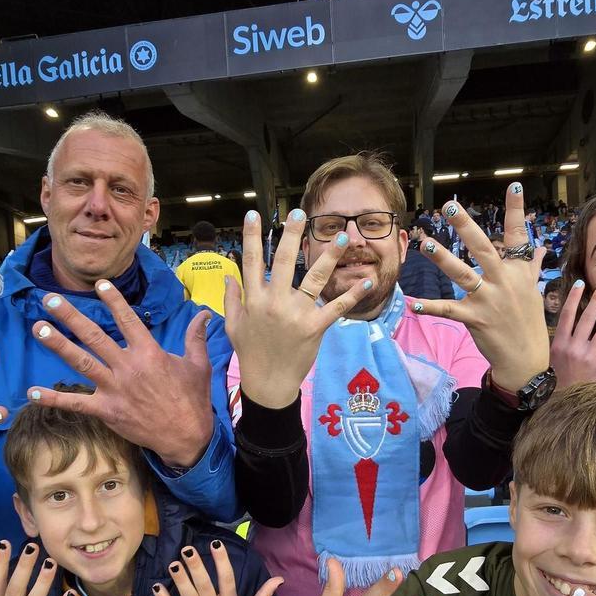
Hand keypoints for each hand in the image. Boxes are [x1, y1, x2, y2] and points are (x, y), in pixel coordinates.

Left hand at [28, 283, 213, 466]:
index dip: (114, 300)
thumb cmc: (193, 400)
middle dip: (71, 317)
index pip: (128, 320)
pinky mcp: (107, 411)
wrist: (187, 437)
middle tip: (50, 300)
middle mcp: (128, 367)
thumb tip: (205, 314)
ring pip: (81, 362)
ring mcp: (115, 389)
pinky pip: (76, 404)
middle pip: (95, 336)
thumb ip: (196, 337)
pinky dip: (53, 399)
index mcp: (150, 353)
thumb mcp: (199, 365)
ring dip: (58, 345)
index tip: (99, 284)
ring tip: (38, 329)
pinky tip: (32, 392)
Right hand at [224, 208, 370, 408]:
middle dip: (292, 235)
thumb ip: (230, 299)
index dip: (252, 237)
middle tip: (300, 212)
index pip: (252, 261)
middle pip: (285, 262)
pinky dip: (353, 295)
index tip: (254, 215)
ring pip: (315, 279)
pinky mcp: (315, 328)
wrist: (268, 383)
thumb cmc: (251, 353)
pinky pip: (336, 308)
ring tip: (343, 236)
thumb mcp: (234, 325)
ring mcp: (296, 315)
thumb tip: (228, 275)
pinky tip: (367, 280)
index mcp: (254, 299)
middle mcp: (274, 302)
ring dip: (330, 256)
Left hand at [410, 184, 549, 391]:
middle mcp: (504, 281)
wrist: (526, 358)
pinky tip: (413, 303)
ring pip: (463, 275)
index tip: (513, 185)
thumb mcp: (532, 290)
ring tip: (425, 244)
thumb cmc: (527, 322)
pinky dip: (431, 307)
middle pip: (483, 249)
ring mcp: (489, 300)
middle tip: (450, 207)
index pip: (518, 235)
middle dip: (466, 227)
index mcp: (517, 271)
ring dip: (443, 260)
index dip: (515, 210)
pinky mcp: (475, 319)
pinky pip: (449, 310)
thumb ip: (531, 266)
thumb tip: (541, 246)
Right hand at [549, 279, 595, 388]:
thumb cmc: (557, 382)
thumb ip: (560, 343)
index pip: (567, 315)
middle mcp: (575, 347)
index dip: (574, 298)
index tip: (581, 284)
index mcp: (560, 344)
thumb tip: (567, 325)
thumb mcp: (551, 360)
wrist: (567, 404)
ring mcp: (590, 356)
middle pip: (587, 318)